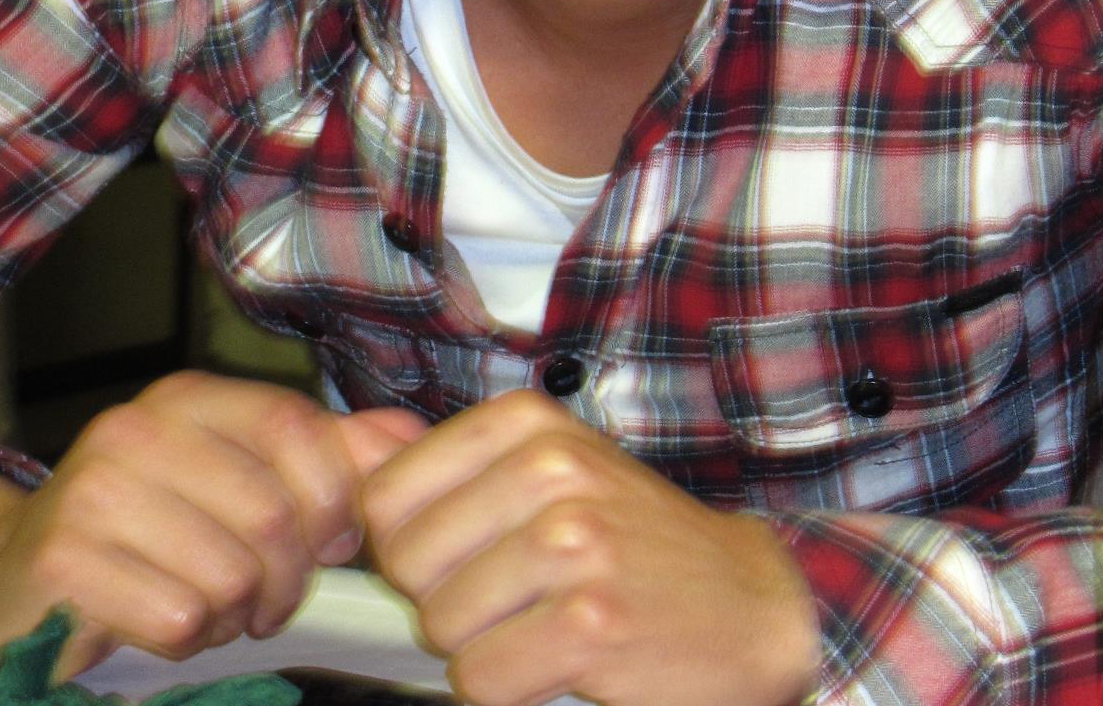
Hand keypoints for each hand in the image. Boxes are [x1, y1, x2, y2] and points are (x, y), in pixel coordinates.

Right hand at [0, 370, 364, 675]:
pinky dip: (185, 638)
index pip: (295, 430)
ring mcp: (93, 491)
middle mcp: (137, 428)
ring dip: (234, 614)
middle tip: (267, 597)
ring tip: (209, 606)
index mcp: (191, 397)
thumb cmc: (152, 528)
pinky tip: (164, 621)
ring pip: (228, 574)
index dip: (333, 498)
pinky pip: (176, 616)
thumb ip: (331, 454)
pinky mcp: (63, 561)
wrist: (16, 575)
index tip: (336, 544)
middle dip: (287, 578)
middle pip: (271, 514)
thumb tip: (414, 439)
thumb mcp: (241, 475)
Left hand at [352, 388, 820, 705]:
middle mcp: (549, 469)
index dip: (407, 547)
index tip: (457, 558)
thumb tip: (352, 463)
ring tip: (540, 627)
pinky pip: (479, 679)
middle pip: (408, 566)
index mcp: (529, 424)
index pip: (389, 494)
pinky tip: (556, 663)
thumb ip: (455, 469)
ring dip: (480, 648)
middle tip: (510, 600)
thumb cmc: (637, 541)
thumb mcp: (555, 471)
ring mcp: (572, 544)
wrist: (751, 602)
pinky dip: (505, 688)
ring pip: (441, 626)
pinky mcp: (588, 624)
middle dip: (443, 602)